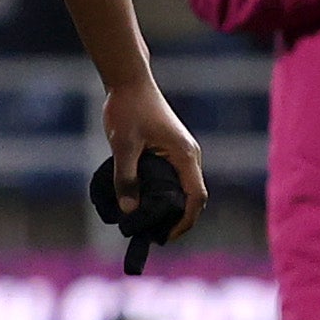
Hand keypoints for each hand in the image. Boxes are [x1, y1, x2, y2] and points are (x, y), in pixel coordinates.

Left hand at [100, 75, 208, 244]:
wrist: (129, 81)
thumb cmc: (128, 109)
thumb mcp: (123, 145)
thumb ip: (126, 178)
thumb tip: (129, 211)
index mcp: (185, 155)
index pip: (196, 197)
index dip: (185, 221)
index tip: (167, 237)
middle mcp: (190, 155)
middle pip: (193, 196)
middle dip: (178, 219)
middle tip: (155, 236)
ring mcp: (182, 152)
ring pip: (184, 187)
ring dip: (171, 207)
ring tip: (150, 224)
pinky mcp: (172, 149)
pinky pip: (175, 178)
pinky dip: (166, 193)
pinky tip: (147, 202)